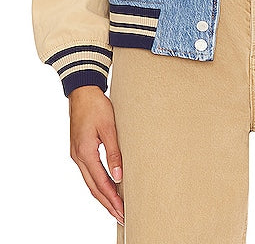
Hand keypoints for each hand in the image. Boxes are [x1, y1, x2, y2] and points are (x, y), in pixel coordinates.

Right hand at [69, 85, 123, 224]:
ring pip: (90, 182)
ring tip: (115, 207)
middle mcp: (78, 157)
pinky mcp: (79, 150)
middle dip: (108, 204)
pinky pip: (89, 173)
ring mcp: (77, 154)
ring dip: (103, 196)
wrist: (82, 91)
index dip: (112, 199)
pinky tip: (106, 188)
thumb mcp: (109, 128)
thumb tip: (119, 176)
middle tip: (121, 217)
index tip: (123, 211)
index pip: (101, 183)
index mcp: (85, 153)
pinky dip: (98, 184)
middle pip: (94, 188)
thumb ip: (114, 153)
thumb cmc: (96, 105)